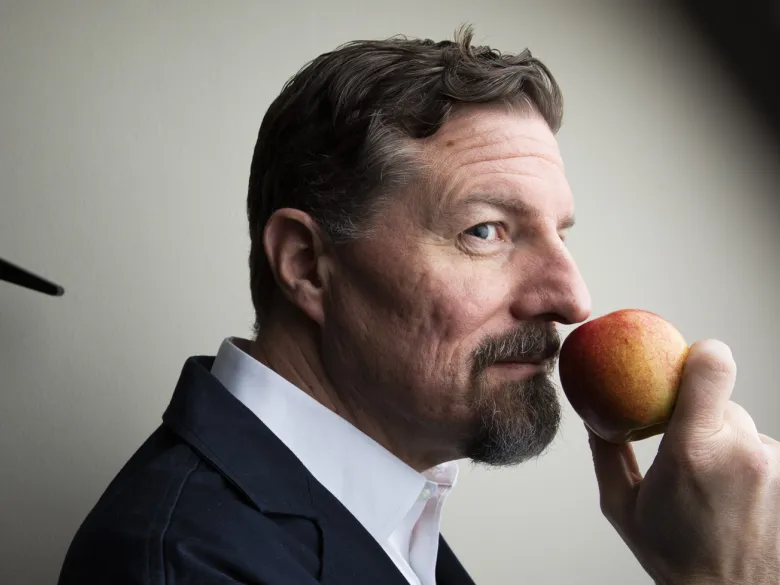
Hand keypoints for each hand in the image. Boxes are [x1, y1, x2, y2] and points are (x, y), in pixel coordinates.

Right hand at [588, 339, 779, 584]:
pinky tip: (735, 495)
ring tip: (713, 485)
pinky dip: (747, 462)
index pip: (712, 367)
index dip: (701, 353)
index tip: (686, 360)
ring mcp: (772, 465)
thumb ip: (606, 453)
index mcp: (691, 451)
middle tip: (686, 450)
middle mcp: (740, 451)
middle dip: (701, 416)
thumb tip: (594, 416)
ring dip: (726, 442)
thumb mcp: (622, 507)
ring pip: (744, 426)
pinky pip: (763, 449)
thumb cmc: (676, 558)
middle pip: (722, 399)